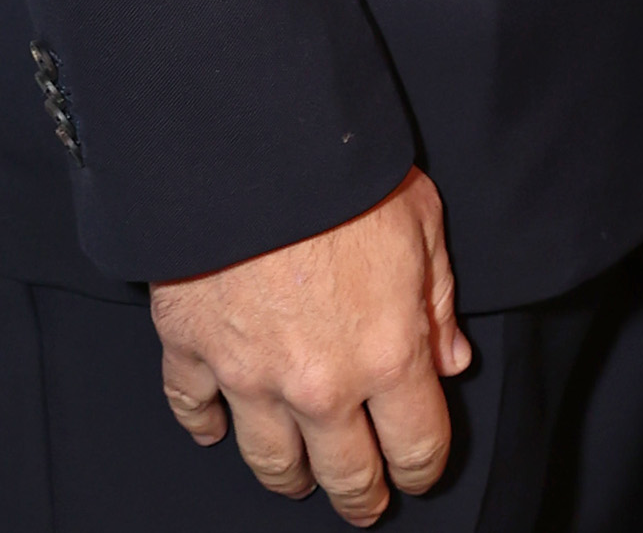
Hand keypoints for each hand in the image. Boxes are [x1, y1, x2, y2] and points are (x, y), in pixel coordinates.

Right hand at [151, 168, 472, 519]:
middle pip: (345, 473)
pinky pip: (194, 410)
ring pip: (271, 461)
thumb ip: (438, 299)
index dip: (422, 466)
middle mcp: (320, 384)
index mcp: (388, 354)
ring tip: (300, 476)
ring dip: (290, 475)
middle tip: (364, 501)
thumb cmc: (346, 174)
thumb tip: (450, 359)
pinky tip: (214, 428)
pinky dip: (204, 425)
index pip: (417, 445)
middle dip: (360, 495)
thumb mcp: (422, 220)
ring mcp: (250, 376)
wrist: (253, 144)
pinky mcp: (192, 351)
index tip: (419, 469)